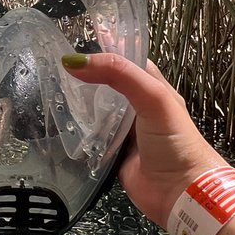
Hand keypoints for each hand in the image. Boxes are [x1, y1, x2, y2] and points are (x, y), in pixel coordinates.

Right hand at [62, 53, 222, 226]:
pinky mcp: (114, 154)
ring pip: (97, 111)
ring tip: (52, 92)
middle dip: (87, 77)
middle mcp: (138, 107)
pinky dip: (79, 132)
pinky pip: (92, 138)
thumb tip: (73, 62)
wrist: (181, 193)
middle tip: (57, 68)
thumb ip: (119, 74)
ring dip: (80, 105)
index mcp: (153, 88)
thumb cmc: (175, 141)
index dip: (106, 49)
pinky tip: (63, 125)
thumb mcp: (153, 98)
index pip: (127, 60)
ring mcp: (126, 132)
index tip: (75, 42)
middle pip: (108, 85)